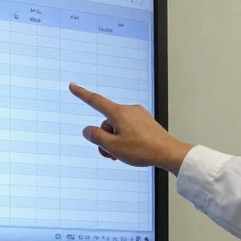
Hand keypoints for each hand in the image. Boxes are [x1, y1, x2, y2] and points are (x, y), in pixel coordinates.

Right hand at [69, 83, 193, 174]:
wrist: (168, 153)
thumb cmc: (142, 150)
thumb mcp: (113, 147)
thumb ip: (96, 137)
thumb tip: (87, 130)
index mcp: (119, 113)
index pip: (95, 101)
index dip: (82, 94)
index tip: (72, 86)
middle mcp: (129, 110)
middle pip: (106, 122)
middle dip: (105, 138)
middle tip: (112, 153)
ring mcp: (138, 115)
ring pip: (117, 127)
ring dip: (115, 141)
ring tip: (123, 154)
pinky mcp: (145, 121)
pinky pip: (128, 128)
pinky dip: (125, 138)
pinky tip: (132, 150)